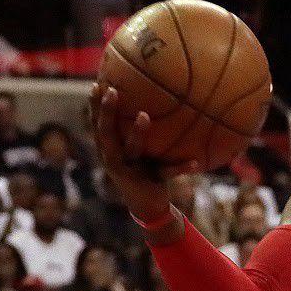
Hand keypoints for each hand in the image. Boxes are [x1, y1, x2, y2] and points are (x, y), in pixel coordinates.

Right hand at [88, 83, 199, 225]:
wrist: (146, 206)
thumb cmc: (141, 168)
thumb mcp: (133, 150)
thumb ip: (133, 129)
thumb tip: (145, 94)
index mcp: (109, 150)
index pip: (98, 125)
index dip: (94, 106)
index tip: (96, 84)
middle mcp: (114, 160)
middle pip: (106, 135)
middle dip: (107, 113)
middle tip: (113, 92)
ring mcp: (130, 172)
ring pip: (131, 151)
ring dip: (137, 134)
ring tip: (144, 116)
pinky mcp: (148, 183)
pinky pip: (167, 173)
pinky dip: (181, 167)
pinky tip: (195, 161)